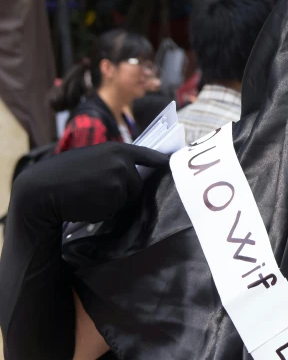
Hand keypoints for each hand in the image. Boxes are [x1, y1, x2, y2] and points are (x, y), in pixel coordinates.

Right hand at [12, 142, 169, 225]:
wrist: (42, 189)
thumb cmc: (63, 175)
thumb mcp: (92, 158)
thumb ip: (114, 162)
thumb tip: (133, 173)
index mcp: (118, 149)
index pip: (149, 155)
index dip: (162, 161)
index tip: (173, 165)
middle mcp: (123, 162)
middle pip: (137, 184)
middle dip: (123, 191)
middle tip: (96, 191)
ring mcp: (120, 179)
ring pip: (127, 197)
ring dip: (114, 202)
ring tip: (89, 195)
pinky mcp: (114, 196)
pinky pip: (116, 209)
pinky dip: (105, 210)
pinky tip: (87, 204)